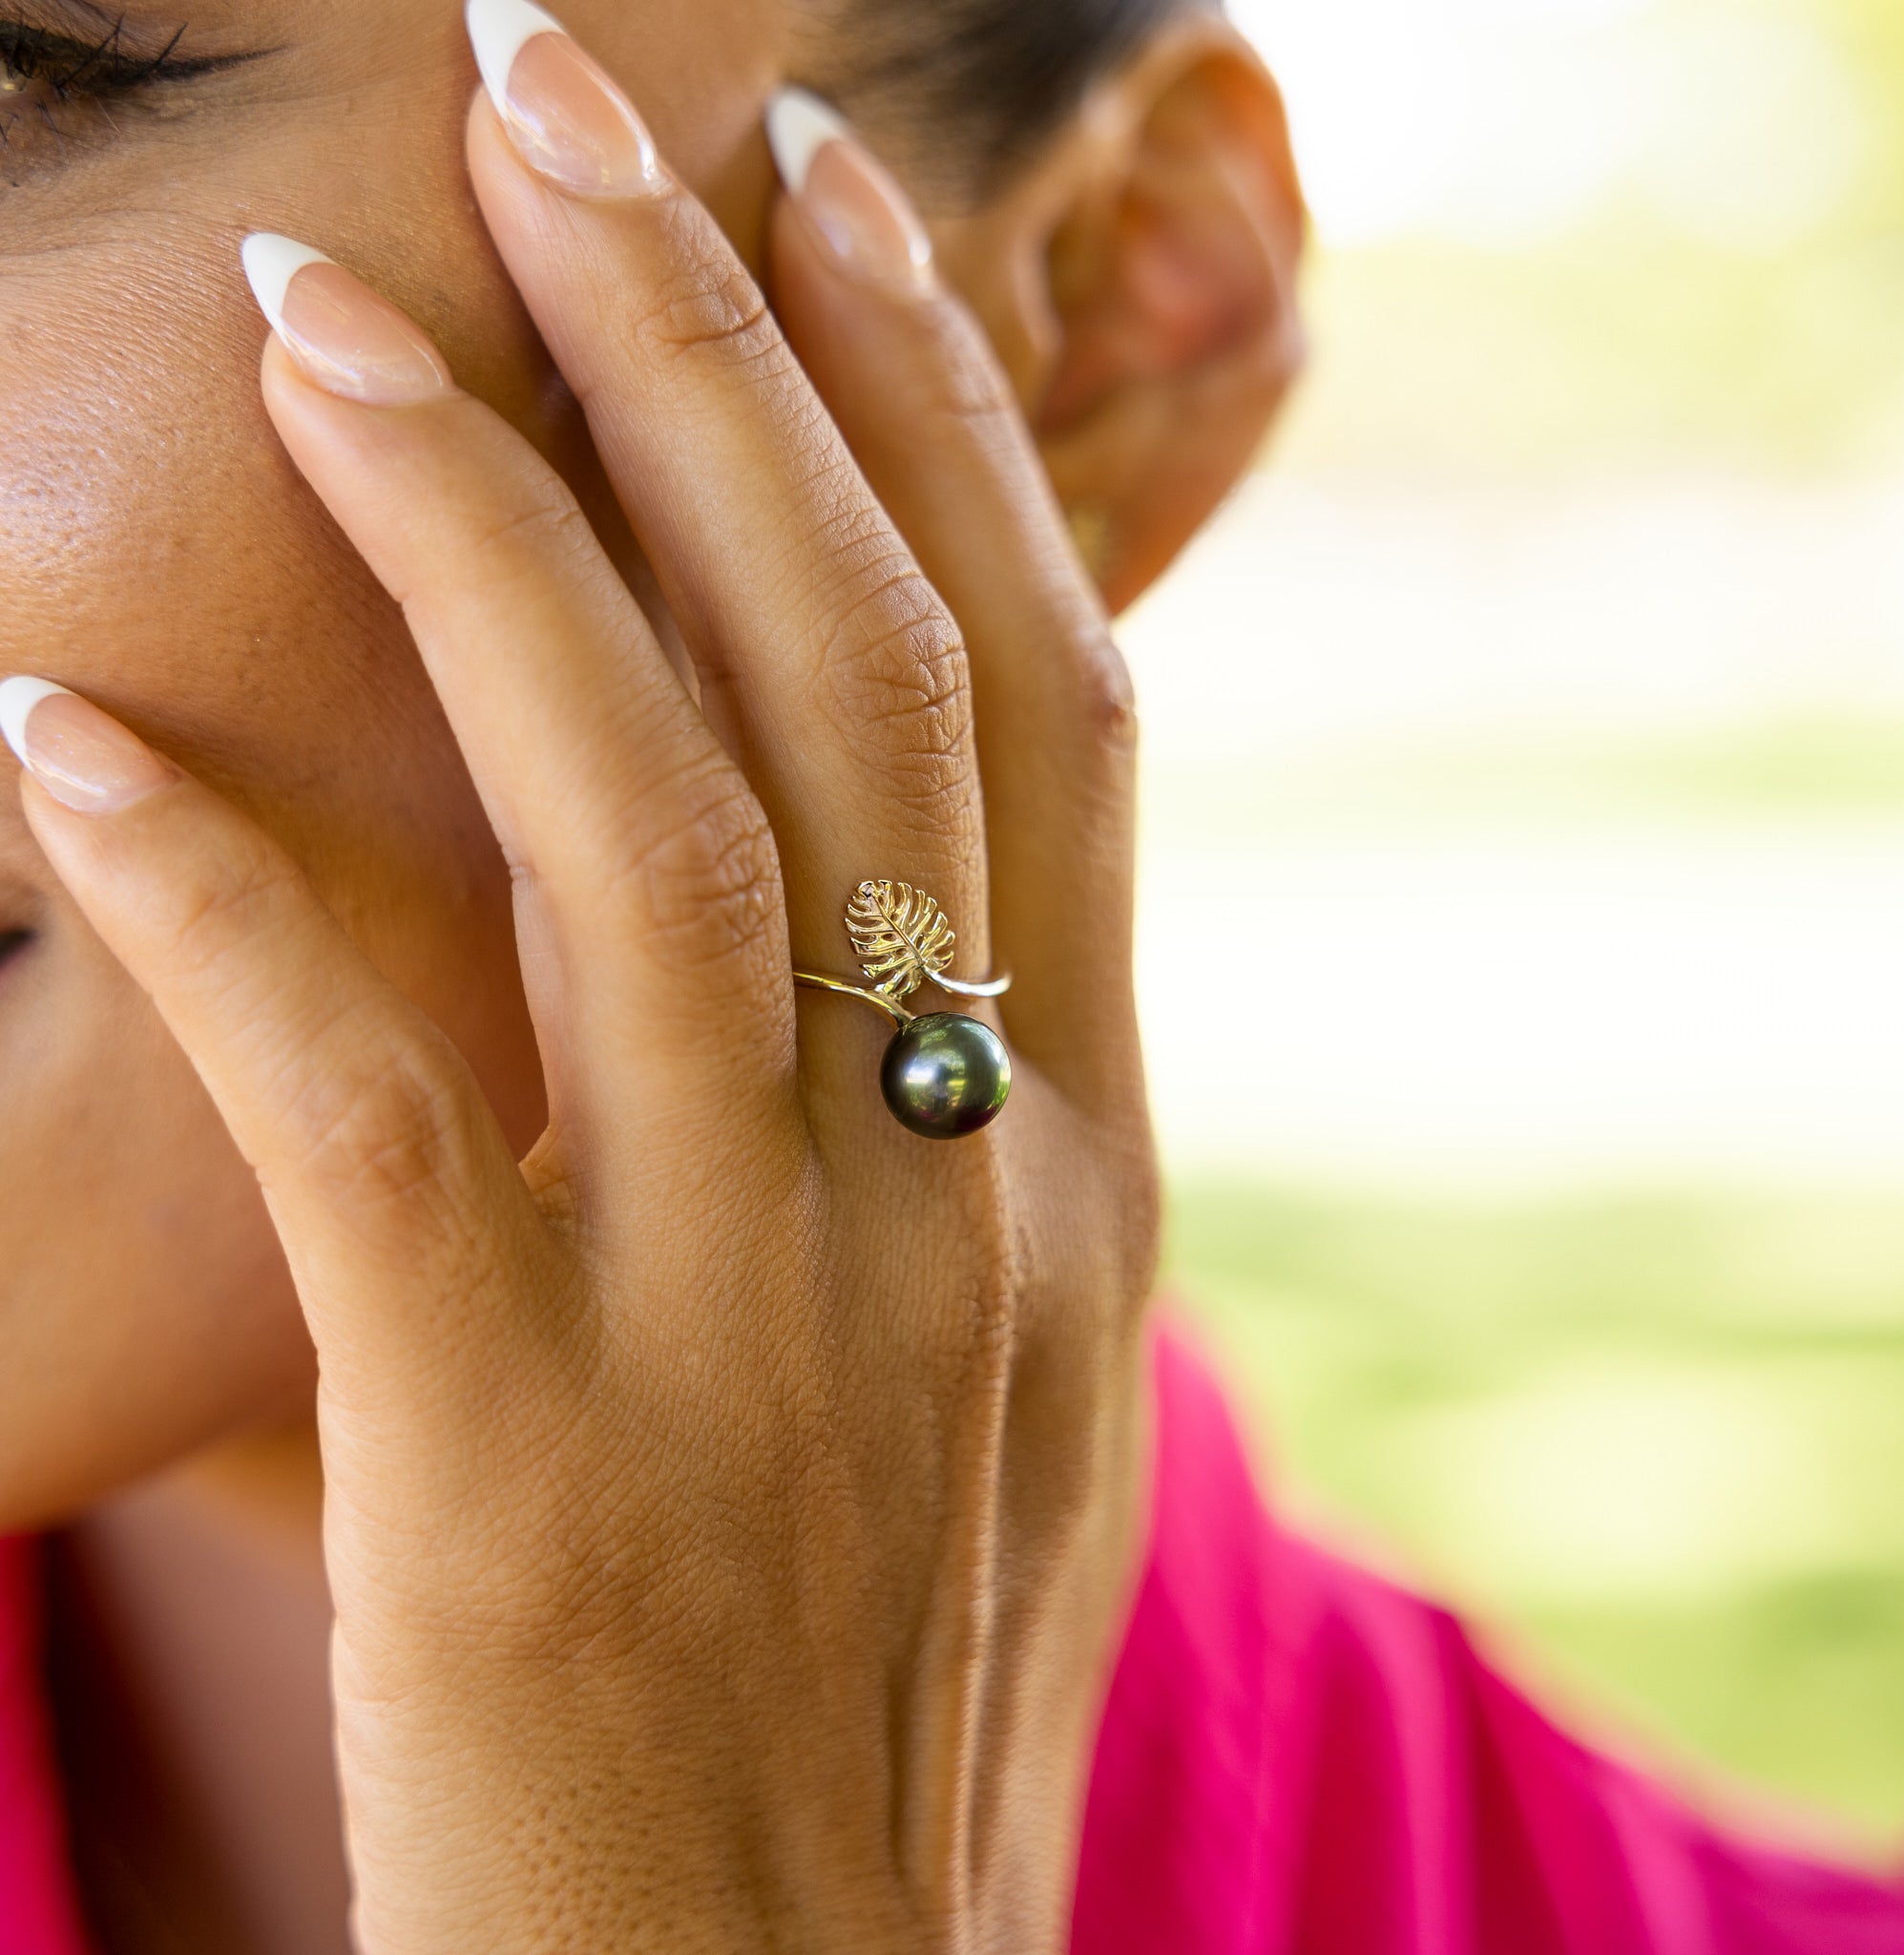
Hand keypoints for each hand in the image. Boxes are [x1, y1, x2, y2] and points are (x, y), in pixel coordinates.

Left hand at [4, 23, 1155, 1954]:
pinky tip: (67, 727)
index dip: (934, 425)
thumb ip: (974, 1122)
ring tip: (328, 318)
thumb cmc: (889, 1679)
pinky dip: (228, 896)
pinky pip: (368, 1108)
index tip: (820, 204)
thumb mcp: (1006, 1372)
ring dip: (480, 541)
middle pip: (854, 681)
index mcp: (1079, 1156)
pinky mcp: (531, 1462)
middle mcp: (958, 1191)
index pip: (1035, 696)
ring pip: (643, 829)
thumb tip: (905, 896)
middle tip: (566, 100)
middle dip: (716, 359)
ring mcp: (759, 1322)